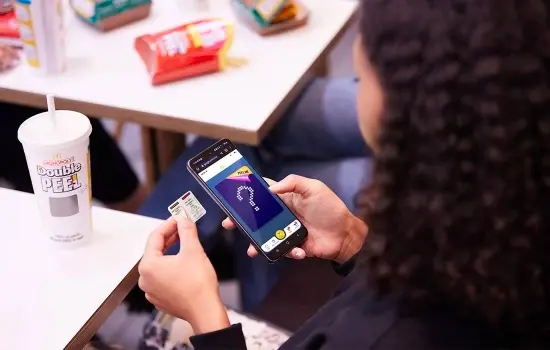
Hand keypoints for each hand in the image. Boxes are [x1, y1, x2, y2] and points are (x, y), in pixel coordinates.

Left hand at [138, 217, 229, 333]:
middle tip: (183, 228)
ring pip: (159, 264)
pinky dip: (171, 268)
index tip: (180, 218)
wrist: (204, 311)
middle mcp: (145, 278)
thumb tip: (183, 219)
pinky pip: (162, 277)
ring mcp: (151, 290)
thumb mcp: (193, 250)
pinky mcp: (160, 298)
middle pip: (155, 250)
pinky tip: (184, 264)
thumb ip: (186, 231)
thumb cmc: (198, 283)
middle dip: (170, 238)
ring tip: (185, 244)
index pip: (155, 236)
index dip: (169, 224)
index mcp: (148, 265)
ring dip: (170, 252)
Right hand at [222, 175, 366, 263]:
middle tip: (229, 223)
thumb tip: (271, 188)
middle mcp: (283, 214)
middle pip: (257, 218)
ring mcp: (287, 231)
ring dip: (256, 243)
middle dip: (241, 221)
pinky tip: (297, 251)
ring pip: (265, 237)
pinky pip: (283, 250)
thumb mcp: (314, 188)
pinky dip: (288, 252)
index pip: (263, 193)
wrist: (346, 233)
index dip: (247, 194)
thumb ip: (292, 183)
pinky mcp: (294, 246)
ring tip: (251, 250)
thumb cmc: (331, 207)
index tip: (232, 196)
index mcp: (286, 198)